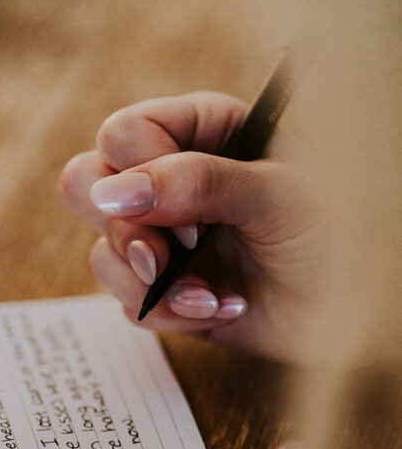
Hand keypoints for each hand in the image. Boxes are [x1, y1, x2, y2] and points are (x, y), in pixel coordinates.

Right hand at [59, 92, 324, 361]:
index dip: (139, 175)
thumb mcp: (276, 194)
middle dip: (123, 233)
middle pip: (87, 184)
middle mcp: (174, 181)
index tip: (187, 214)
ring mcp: (166, 238)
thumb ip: (195, 183)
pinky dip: (170, 315)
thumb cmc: (339, 237)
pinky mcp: (166, 291)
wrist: (361, 315)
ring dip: (152, 285)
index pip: (124, 135)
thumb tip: (113, 192)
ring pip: (103, 252)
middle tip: (163, 258)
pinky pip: (128, 302)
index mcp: (204, 132)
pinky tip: (220, 311)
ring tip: (210, 298)